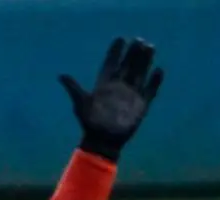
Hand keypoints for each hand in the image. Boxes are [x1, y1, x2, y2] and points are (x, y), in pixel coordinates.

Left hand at [59, 37, 163, 161]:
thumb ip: (74, 88)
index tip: (120, 38)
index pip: (111, 64)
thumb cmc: (89, 123)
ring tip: (150, 47)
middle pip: (128, 65)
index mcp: (104, 84)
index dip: (115, 52)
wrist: (102, 141)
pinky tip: (159, 70)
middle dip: (133, 52)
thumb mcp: (80, 104)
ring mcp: (131, 95)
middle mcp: (119, 87)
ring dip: (145, 61)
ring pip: (140, 73)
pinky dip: (154, 81)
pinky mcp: (141, 105)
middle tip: (139, 39)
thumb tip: (61, 75)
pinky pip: (150, 90)